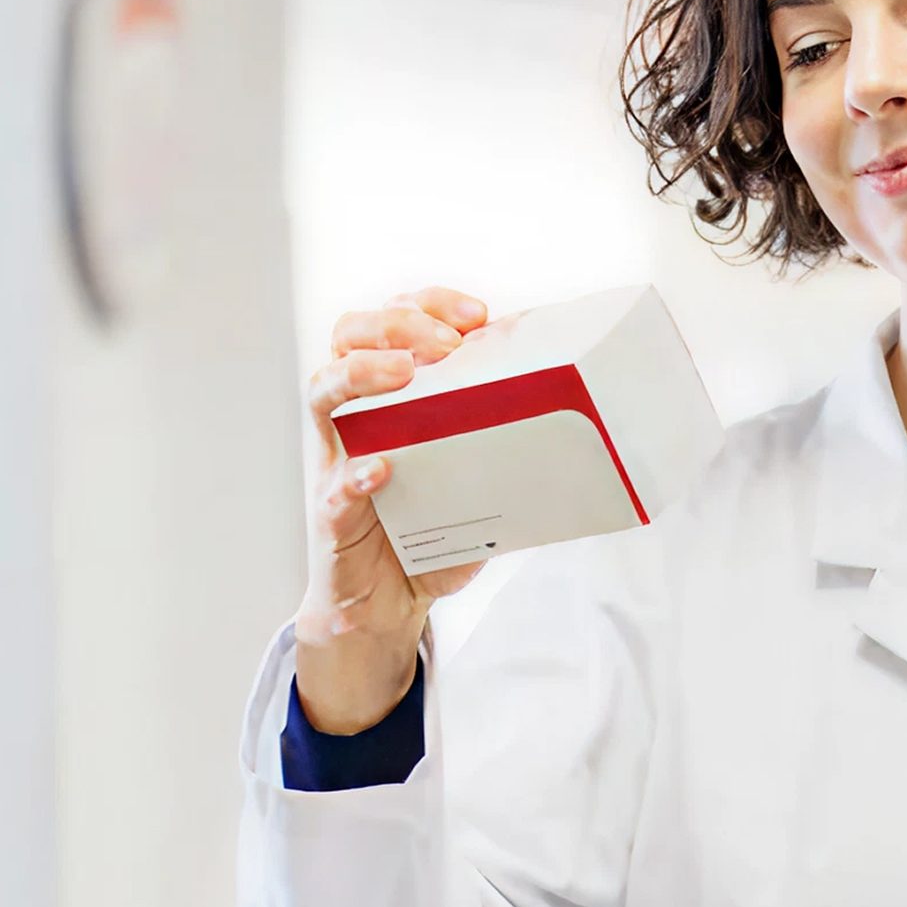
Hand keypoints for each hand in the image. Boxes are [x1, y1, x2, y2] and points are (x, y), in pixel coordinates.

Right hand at [293, 287, 492, 734]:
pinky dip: (356, 475)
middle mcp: (350, 416)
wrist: (385, 603)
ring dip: (362, 372)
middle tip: (446, 341)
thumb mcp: (472, 475)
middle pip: (347, 335)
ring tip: (405, 372)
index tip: (479, 313)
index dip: (429, 303)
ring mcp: (333, 461)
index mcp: (385, 395)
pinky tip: (383, 468)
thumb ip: (504, 444)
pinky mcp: (330, 515)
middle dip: (396, 322)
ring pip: (321, 391)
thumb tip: (584, 419)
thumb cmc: (428, 529)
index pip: (391, 320)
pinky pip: (333, 487)